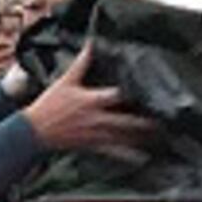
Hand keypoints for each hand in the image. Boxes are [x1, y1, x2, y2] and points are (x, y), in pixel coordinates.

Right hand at [19, 42, 158, 158]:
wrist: (35, 131)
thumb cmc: (50, 104)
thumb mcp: (66, 81)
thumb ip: (82, 63)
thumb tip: (91, 43)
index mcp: (91, 100)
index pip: (117, 95)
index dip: (135, 93)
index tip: (152, 91)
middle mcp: (97, 119)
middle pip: (127, 121)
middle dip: (146, 122)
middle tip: (166, 122)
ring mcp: (96, 135)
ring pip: (124, 138)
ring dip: (142, 138)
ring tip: (161, 137)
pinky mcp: (93, 146)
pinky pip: (114, 152)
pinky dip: (129, 156)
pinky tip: (143, 157)